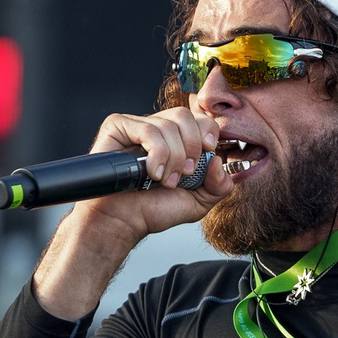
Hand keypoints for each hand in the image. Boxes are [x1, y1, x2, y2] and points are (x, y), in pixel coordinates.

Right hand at [71, 107, 233, 242]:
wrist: (123, 221)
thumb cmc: (153, 210)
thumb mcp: (198, 202)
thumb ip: (219, 185)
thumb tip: (218, 160)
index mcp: (176, 139)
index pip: (199, 118)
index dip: (208, 132)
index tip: (208, 152)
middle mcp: (157, 128)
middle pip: (185, 116)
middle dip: (191, 147)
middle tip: (185, 173)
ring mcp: (136, 126)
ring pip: (168, 125)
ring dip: (173, 158)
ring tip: (163, 179)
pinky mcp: (118, 127)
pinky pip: (147, 130)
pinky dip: (157, 153)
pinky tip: (151, 173)